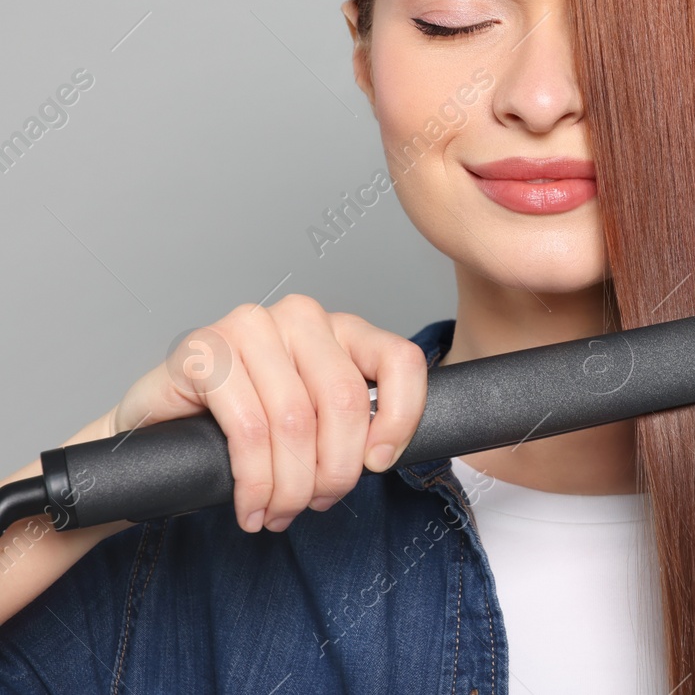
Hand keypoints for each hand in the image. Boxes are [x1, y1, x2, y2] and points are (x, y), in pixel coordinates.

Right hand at [110, 294, 428, 532]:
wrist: (158, 435)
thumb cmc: (244, 428)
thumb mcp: (317, 424)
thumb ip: (355, 425)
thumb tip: (384, 455)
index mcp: (340, 328)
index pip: (400, 361)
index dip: (400, 420)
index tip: (379, 464)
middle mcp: (300, 317)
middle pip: (345, 400)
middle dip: (335, 470)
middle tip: (316, 504)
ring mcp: (249, 327)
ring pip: (295, 421)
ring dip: (291, 486)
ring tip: (279, 513)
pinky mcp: (203, 351)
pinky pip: (248, 430)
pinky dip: (255, 482)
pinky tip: (251, 506)